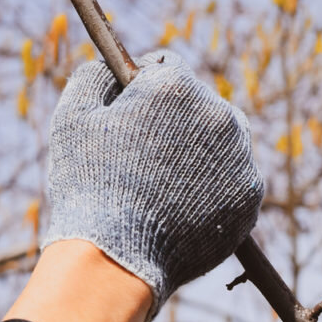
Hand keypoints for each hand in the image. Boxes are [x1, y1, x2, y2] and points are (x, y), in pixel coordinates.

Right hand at [42, 50, 263, 321]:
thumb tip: (109, 65)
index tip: (127, 109)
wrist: (115, 257)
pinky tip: (178, 202)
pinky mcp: (250, 199)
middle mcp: (218, 114)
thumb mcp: (71, 117)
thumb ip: (92, 75)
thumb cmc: (88, 182)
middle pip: (196, 100)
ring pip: (219, 137)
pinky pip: (231, 177)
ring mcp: (240, 158)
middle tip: (140, 150)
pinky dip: (210, 184)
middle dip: (171, 116)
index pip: (164, 64)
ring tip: (160, 179)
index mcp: (176, 86)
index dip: (139, 84)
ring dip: (195, 147)